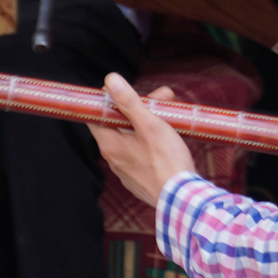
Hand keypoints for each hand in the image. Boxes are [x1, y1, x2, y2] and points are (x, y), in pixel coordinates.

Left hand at [88, 75, 196, 205]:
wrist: (181, 198)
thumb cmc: (167, 160)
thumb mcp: (150, 124)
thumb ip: (129, 102)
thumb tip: (110, 80)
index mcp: (110, 144)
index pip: (96, 115)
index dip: (108, 99)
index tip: (122, 89)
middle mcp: (113, 158)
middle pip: (118, 125)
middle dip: (138, 107)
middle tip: (161, 98)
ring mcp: (126, 170)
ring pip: (131, 139)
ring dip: (147, 123)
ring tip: (170, 115)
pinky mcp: (139, 178)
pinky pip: (140, 153)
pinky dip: (151, 141)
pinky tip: (169, 138)